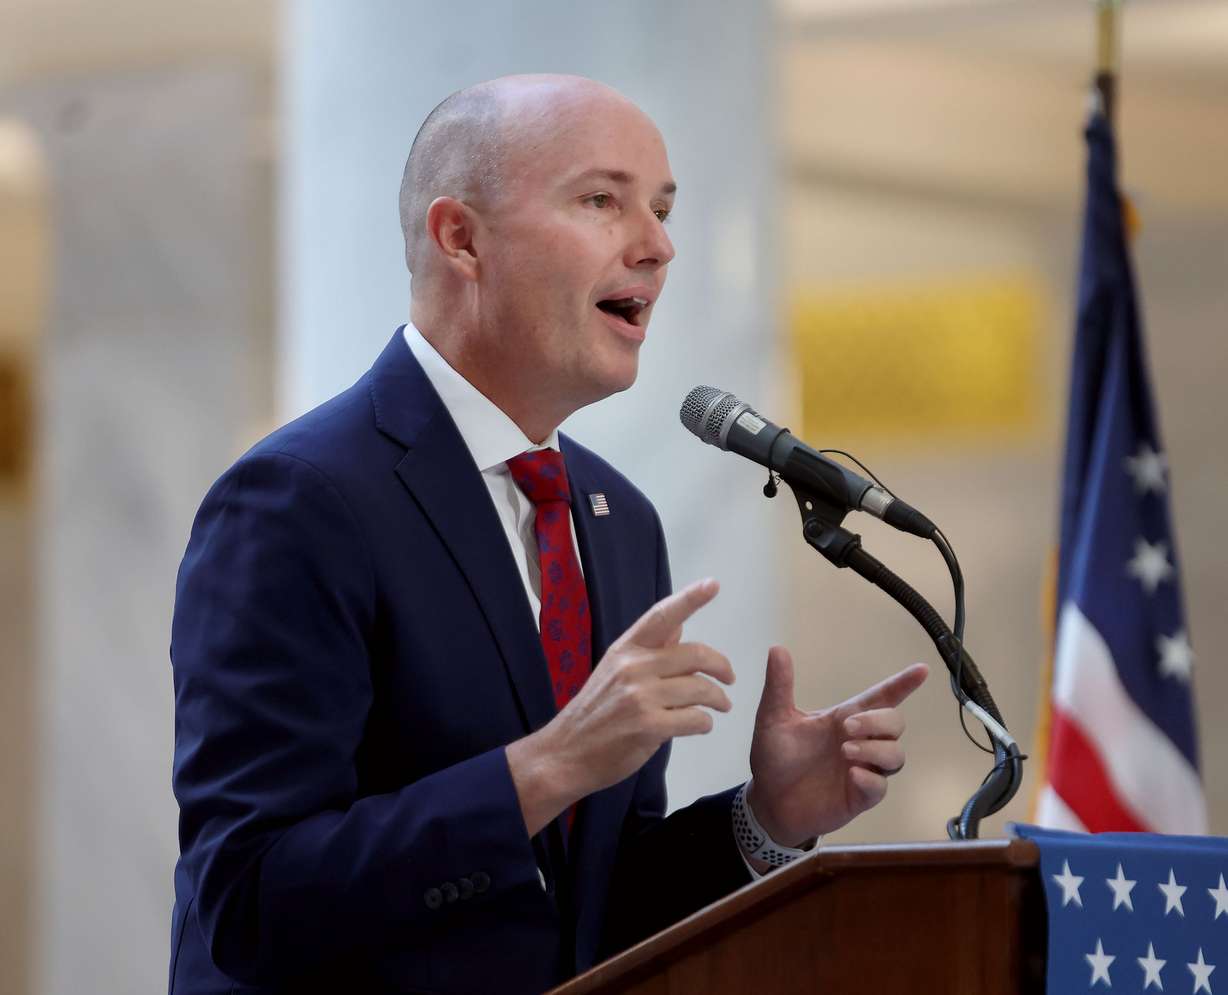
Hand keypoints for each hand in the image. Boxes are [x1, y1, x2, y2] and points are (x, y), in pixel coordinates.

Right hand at [507, 578, 734, 835]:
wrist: (564, 754)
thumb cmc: (593, 713)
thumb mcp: (614, 671)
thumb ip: (649, 651)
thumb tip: (678, 626)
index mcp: (625, 649)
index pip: (661, 617)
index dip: (689, 599)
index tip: (712, 584)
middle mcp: (633, 667)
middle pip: (695, 654)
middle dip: (722, 667)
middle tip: (730, 679)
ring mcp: (640, 696)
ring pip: (700, 689)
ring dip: (718, 699)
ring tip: (721, 706)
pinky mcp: (648, 727)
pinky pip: (695, 719)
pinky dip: (705, 723)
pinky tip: (701, 725)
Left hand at [747, 647, 927, 846]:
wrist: (767, 800)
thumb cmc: (774, 757)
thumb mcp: (772, 718)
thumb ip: (779, 686)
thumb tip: (777, 648)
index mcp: (842, 718)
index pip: (880, 697)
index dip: (902, 684)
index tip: (922, 670)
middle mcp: (859, 742)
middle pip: (895, 723)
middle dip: (879, 721)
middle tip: (848, 727)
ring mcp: (862, 769)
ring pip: (895, 755)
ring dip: (876, 750)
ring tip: (846, 751)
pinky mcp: (859, 797)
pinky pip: (880, 788)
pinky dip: (871, 779)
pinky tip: (853, 775)